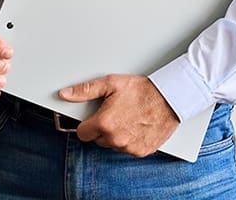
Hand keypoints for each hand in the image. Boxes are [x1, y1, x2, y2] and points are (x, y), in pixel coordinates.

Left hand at [58, 74, 178, 156]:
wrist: (169, 98)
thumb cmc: (142, 90)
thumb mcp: (111, 83)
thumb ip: (85, 90)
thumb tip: (66, 94)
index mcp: (105, 123)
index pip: (82, 133)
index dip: (87, 123)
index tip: (93, 117)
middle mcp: (115, 139)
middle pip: (97, 139)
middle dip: (102, 128)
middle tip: (114, 113)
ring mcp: (129, 147)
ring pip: (112, 145)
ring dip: (116, 135)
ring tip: (127, 118)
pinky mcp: (141, 152)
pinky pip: (127, 149)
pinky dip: (130, 140)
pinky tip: (135, 126)